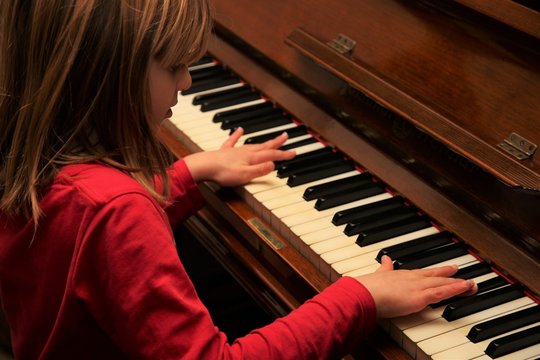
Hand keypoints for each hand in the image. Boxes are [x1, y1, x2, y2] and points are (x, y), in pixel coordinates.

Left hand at [184, 128, 295, 185]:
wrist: (203, 166)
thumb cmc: (223, 172)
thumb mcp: (245, 175)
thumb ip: (260, 170)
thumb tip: (273, 165)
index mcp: (252, 157)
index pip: (272, 155)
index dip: (283, 155)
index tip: (293, 153)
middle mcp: (245, 152)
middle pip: (265, 146)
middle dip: (277, 142)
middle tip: (286, 136)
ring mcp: (235, 151)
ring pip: (253, 144)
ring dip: (264, 141)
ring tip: (271, 138)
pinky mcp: (225, 152)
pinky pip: (233, 141)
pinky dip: (237, 135)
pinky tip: (240, 130)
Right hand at [355, 256, 476, 317]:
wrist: (365, 293)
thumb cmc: (367, 287)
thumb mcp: (377, 274)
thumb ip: (383, 268)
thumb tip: (385, 259)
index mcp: (402, 274)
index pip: (423, 273)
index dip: (436, 271)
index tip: (446, 269)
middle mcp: (412, 278)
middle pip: (435, 275)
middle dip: (450, 274)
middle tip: (461, 271)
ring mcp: (418, 286)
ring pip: (443, 283)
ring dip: (459, 283)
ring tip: (471, 283)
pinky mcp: (420, 297)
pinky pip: (442, 293)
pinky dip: (456, 289)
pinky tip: (466, 287)